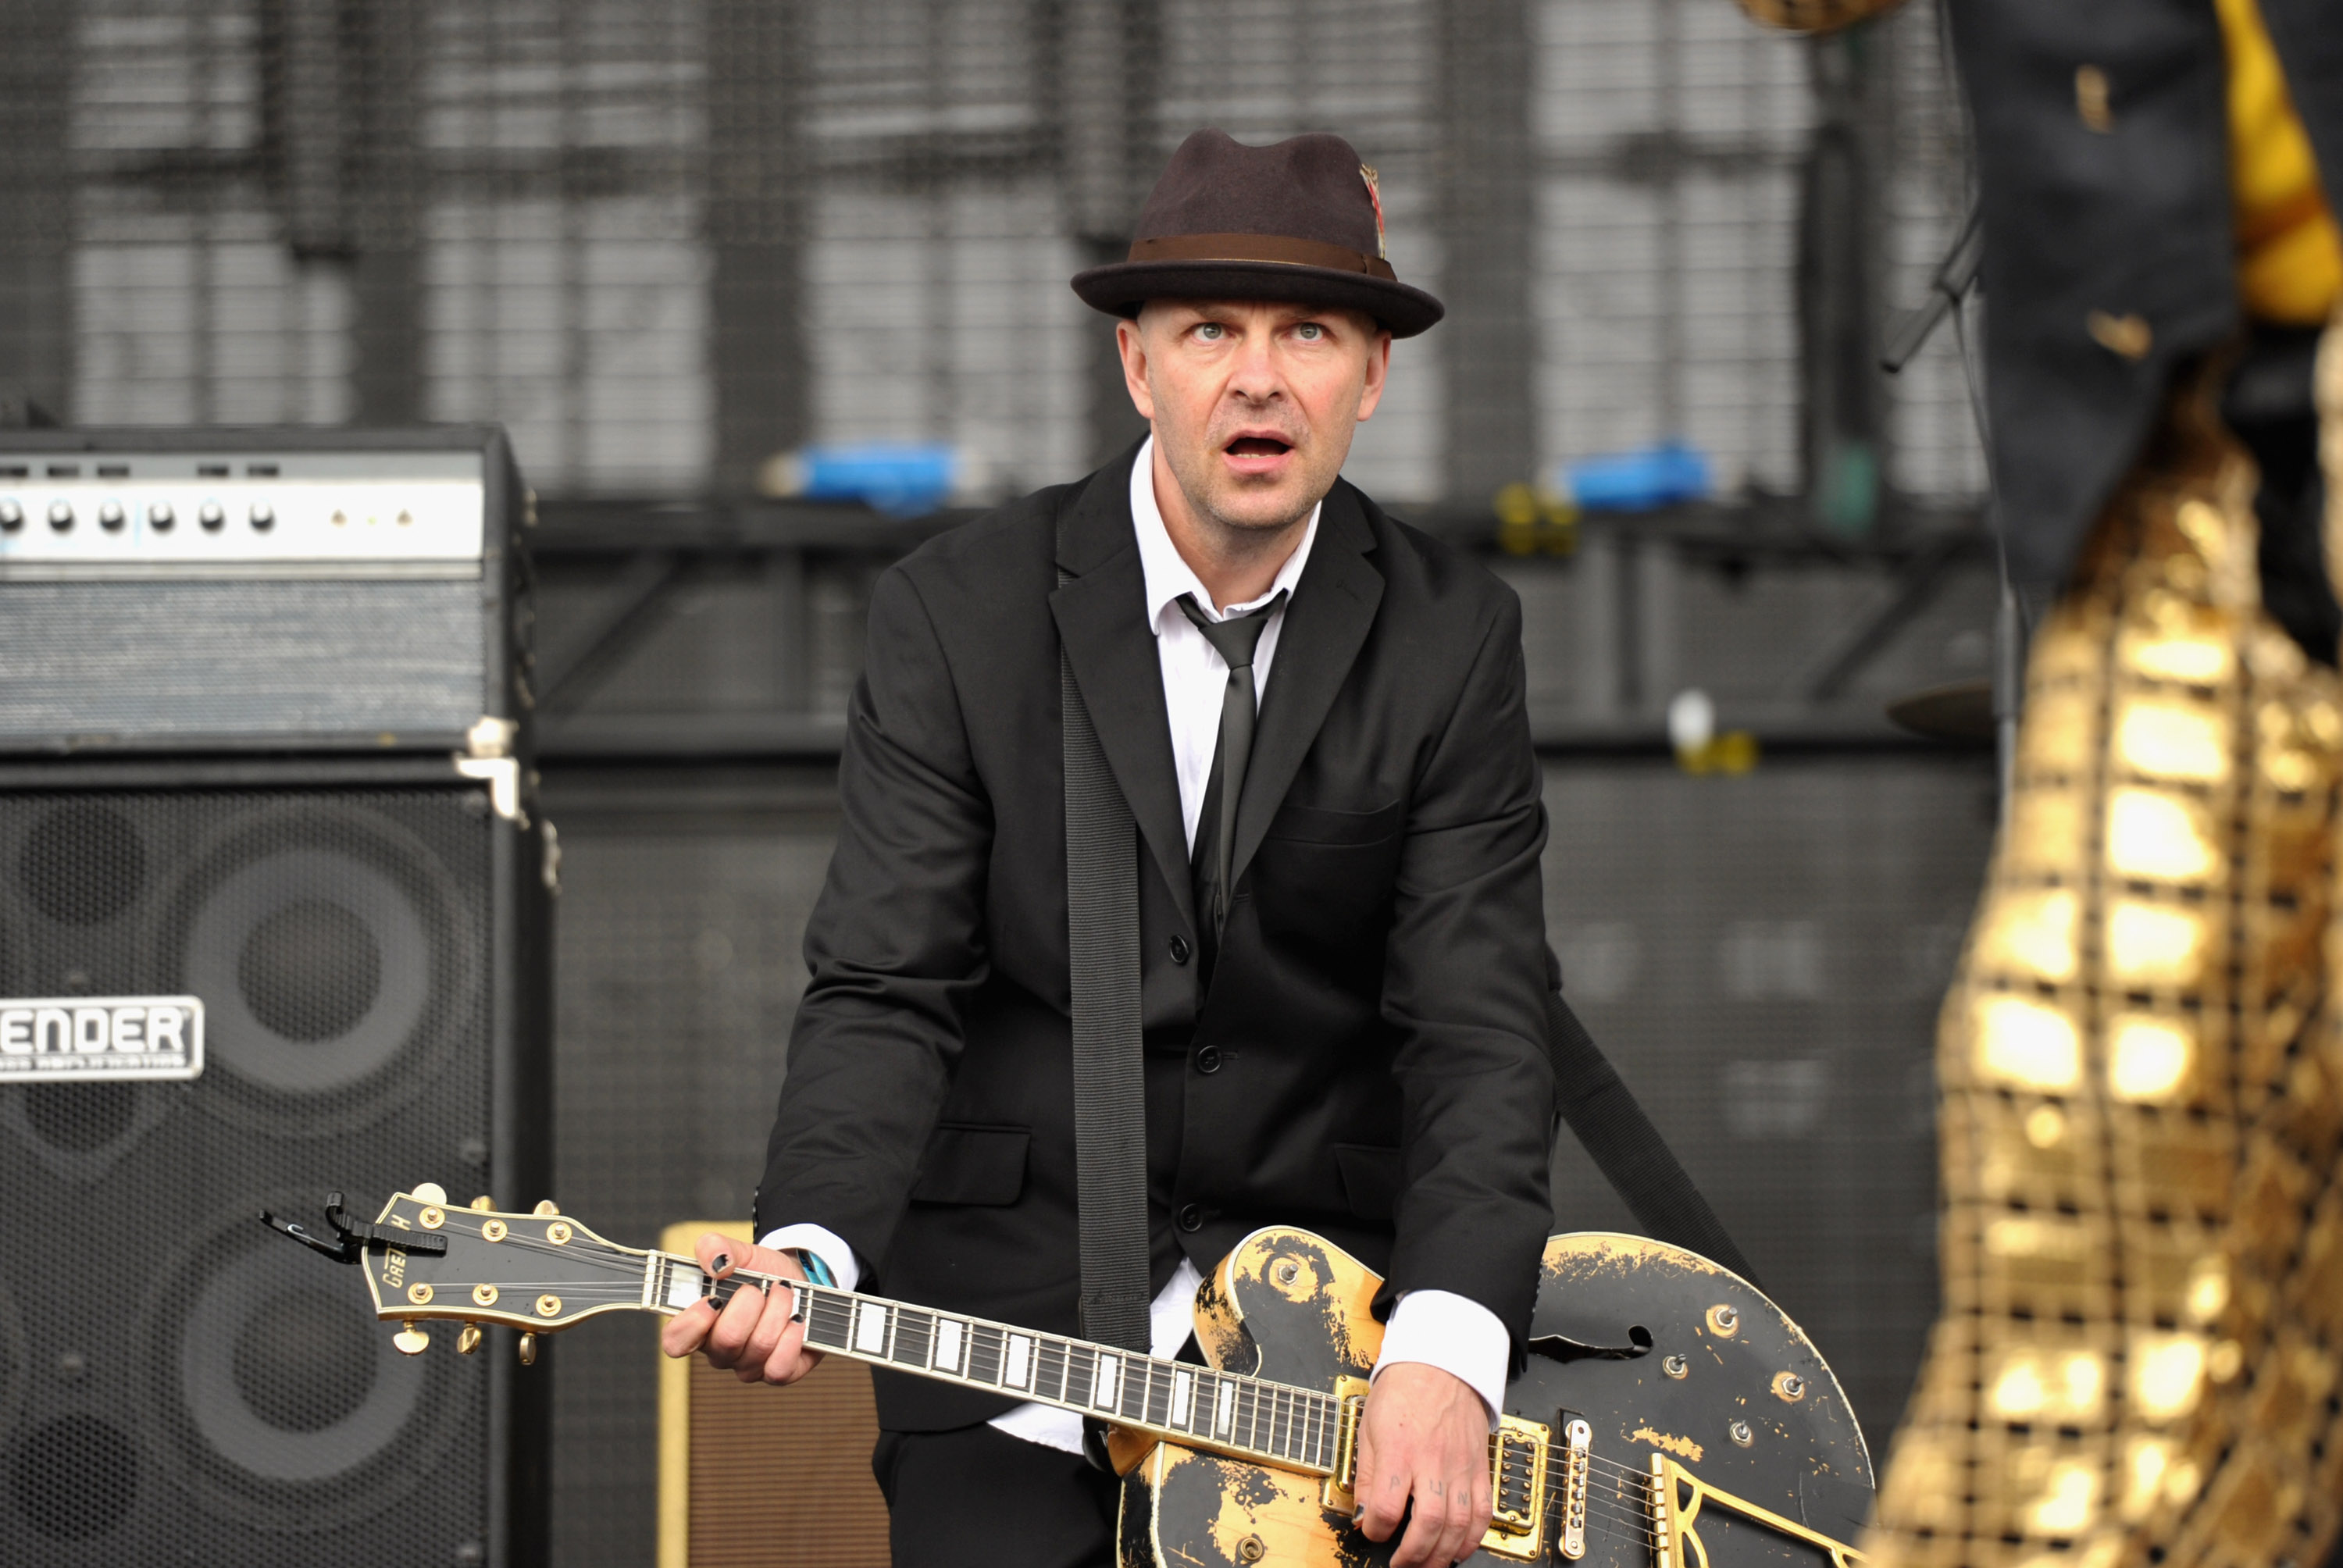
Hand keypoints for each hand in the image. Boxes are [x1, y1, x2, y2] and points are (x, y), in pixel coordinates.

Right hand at [657, 1233, 824, 1385]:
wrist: (797, 1281)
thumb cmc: (759, 1271)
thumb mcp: (736, 1251)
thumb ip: (714, 1247)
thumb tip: (717, 1263)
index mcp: (698, 1323)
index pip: (675, 1341)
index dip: (691, 1324)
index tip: (713, 1300)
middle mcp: (719, 1350)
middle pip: (726, 1341)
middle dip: (750, 1304)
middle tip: (759, 1287)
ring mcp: (747, 1366)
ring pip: (758, 1348)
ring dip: (777, 1310)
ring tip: (784, 1291)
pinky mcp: (778, 1373)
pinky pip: (779, 1369)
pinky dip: (792, 1338)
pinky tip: (796, 1320)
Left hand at [1352, 1361, 1493, 1567]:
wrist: (1441, 1366)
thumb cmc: (1403, 1392)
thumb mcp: (1369, 1428)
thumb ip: (1367, 1476)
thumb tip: (1363, 1515)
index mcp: (1400, 1450)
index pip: (1388, 1506)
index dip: (1376, 1529)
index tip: (1371, 1530)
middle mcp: (1433, 1462)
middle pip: (1429, 1523)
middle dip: (1414, 1555)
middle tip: (1401, 1564)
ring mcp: (1460, 1468)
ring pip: (1458, 1524)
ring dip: (1443, 1554)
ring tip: (1427, 1564)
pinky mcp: (1478, 1470)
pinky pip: (1482, 1513)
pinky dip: (1472, 1539)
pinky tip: (1458, 1550)